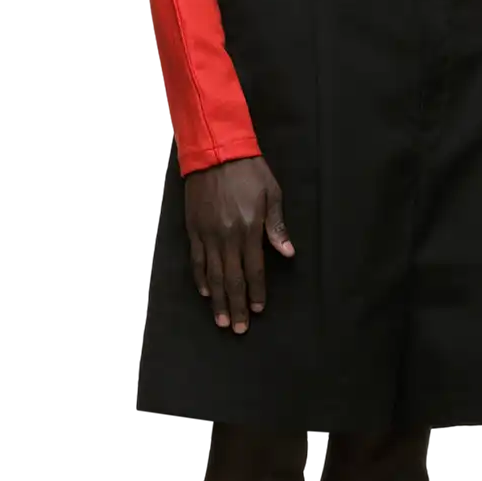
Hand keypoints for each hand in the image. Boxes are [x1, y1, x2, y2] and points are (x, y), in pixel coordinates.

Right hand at [184, 157, 294, 332]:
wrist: (215, 151)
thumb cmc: (249, 171)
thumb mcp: (272, 194)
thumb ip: (277, 227)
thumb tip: (288, 253)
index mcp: (249, 229)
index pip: (254, 269)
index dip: (256, 291)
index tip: (258, 309)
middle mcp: (227, 236)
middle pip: (232, 278)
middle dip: (236, 305)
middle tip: (239, 329)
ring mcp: (207, 234)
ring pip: (213, 275)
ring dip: (218, 300)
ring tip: (221, 321)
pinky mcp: (193, 229)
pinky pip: (196, 260)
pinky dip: (200, 278)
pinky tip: (205, 292)